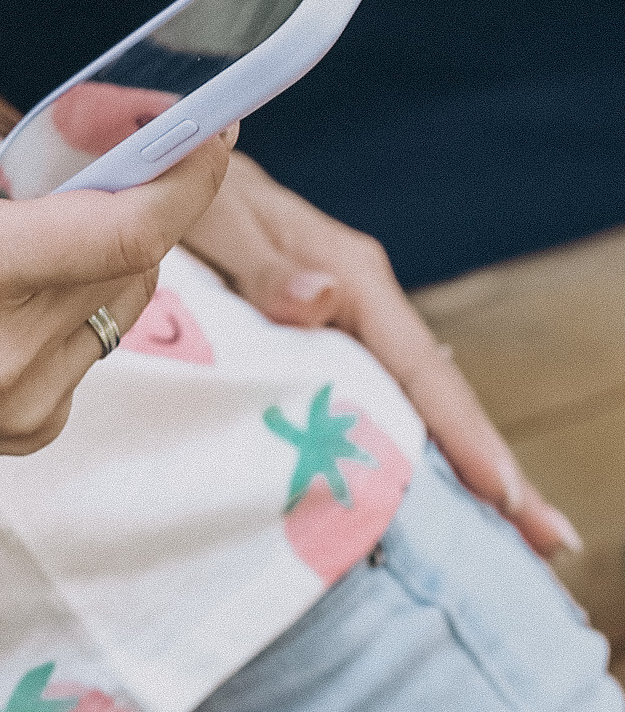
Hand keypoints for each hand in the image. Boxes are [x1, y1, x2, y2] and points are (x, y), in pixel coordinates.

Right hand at [0, 23, 234, 495]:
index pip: (126, 226)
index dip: (186, 173)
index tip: (210, 126)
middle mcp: (7, 345)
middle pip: (137, 254)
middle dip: (136, 190)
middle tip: (90, 149)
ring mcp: (25, 398)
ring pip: (124, 300)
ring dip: (107, 248)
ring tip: (32, 222)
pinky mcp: (32, 426)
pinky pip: (92, 345)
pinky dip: (77, 302)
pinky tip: (10, 289)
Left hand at [185, 152, 578, 560]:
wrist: (163, 174)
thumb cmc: (186, 193)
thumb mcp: (217, 219)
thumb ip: (264, 263)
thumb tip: (322, 300)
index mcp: (349, 275)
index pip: (420, 366)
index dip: (462, 433)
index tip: (504, 494)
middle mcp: (362, 299)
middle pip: (439, 392)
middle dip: (494, 465)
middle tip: (548, 538)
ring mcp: (346, 317)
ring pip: (415, 398)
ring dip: (461, 461)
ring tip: (513, 529)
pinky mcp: (322, 332)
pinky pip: (379, 394)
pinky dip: (414, 440)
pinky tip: (434, 485)